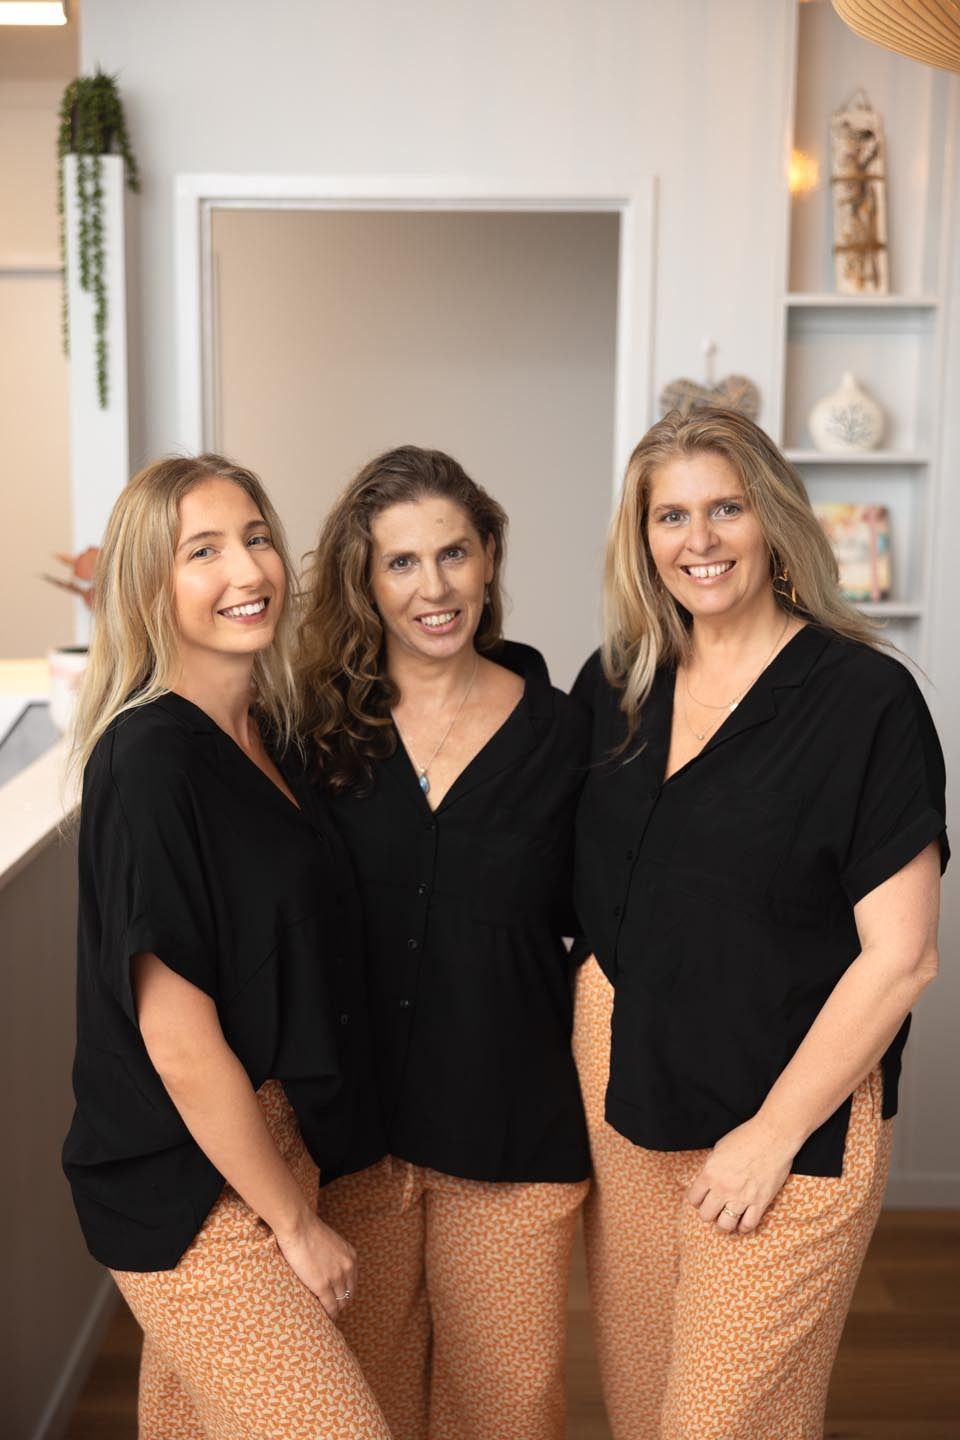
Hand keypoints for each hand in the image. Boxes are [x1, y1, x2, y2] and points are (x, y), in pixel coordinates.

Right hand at [274, 1212, 357, 1318]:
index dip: (344, 1293)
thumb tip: (327, 1266)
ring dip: (334, 1311)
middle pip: (348, 1294)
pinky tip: (321, 1318)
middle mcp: (348, 1267)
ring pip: (340, 1303)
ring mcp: (336, 1277)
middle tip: (329, 1310)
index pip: (352, 1283)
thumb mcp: (330, 1242)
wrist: (298, 1226)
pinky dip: (327, 1315)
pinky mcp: (322, 1285)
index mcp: (351, 1256)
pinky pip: (330, 1307)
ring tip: (325, 1317)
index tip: (336, 1299)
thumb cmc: (308, 1231)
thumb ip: (334, 1256)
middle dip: (340, 1303)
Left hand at [686, 1114, 796, 1234]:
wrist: (773, 1136)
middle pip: (706, 1215)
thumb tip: (707, 1182)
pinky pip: (748, 1225)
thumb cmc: (745, 1137)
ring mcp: (742, 1198)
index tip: (702, 1199)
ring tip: (727, 1217)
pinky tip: (742, 1221)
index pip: (693, 1199)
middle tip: (715, 1208)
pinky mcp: (760, 1203)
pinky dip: (744, 1227)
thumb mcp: (719, 1149)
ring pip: (725, 1225)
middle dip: (709, 1213)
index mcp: (710, 1173)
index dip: (696, 1200)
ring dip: (724, 1223)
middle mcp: (723, 1188)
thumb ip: (711, 1168)